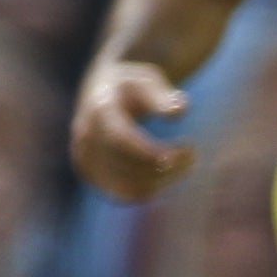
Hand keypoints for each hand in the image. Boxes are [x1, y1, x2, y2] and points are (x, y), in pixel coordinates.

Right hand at [70, 62, 195, 201]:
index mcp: (100, 110)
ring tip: (186, 161)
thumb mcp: (149, 81)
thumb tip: (180, 109)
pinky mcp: (90, 173)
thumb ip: (163, 97)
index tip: (188, 150)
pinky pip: (124, 194)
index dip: (152, 151)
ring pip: (129, 186)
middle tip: (192, 151)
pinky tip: (167, 173)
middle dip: (168, 164)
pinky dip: (151, 189)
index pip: (122, 138)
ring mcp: (84, 157)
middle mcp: (86, 136)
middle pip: (129, 165)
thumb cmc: (134, 86)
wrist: (102, 91)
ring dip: (163, 180)